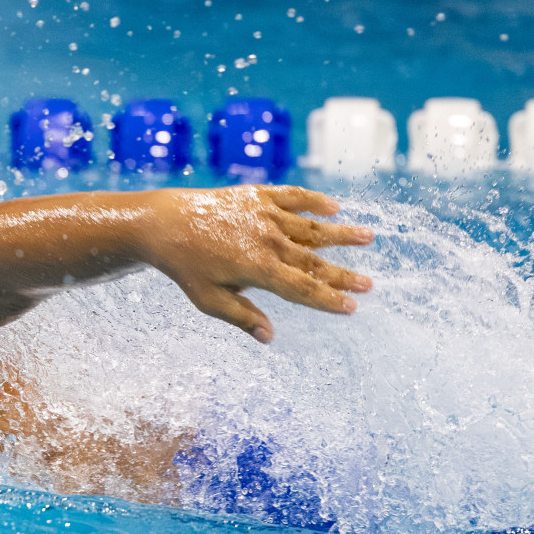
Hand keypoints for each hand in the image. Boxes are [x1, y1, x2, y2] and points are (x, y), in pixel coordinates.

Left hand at [135, 185, 373, 342]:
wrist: (164, 224)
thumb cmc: (186, 267)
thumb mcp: (209, 300)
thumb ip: (242, 317)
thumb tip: (269, 338)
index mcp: (259, 269)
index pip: (303, 289)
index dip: (328, 300)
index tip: (352, 308)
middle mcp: (268, 240)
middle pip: (314, 261)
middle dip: (342, 275)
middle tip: (369, 284)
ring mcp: (265, 215)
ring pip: (311, 226)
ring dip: (340, 233)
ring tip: (368, 236)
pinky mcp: (257, 196)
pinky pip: (292, 196)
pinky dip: (314, 200)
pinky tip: (333, 206)